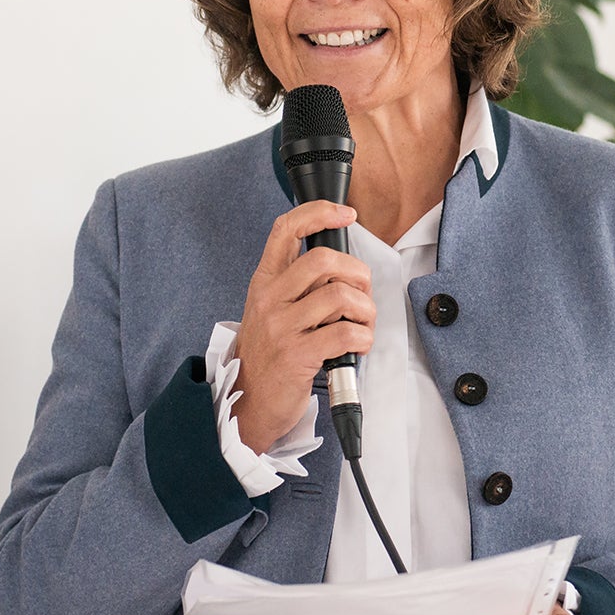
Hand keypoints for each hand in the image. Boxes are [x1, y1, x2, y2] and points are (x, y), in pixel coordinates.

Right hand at [232, 201, 374, 453]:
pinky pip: (345, 331)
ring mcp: (282, 327)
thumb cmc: (269, 354)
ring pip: (339, 296)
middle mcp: (269, 299)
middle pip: (323, 260)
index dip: (318, 213)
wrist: (248, 402)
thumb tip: (340, 263)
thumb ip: (296, 283)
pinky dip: (364, 337)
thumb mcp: (270, 309)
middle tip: (362, 293)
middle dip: (357, 273)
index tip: (345, 214)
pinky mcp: (297, 355)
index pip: (285, 229)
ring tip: (363, 324)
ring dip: (365, 310)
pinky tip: (359, 344)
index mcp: (264, 282)